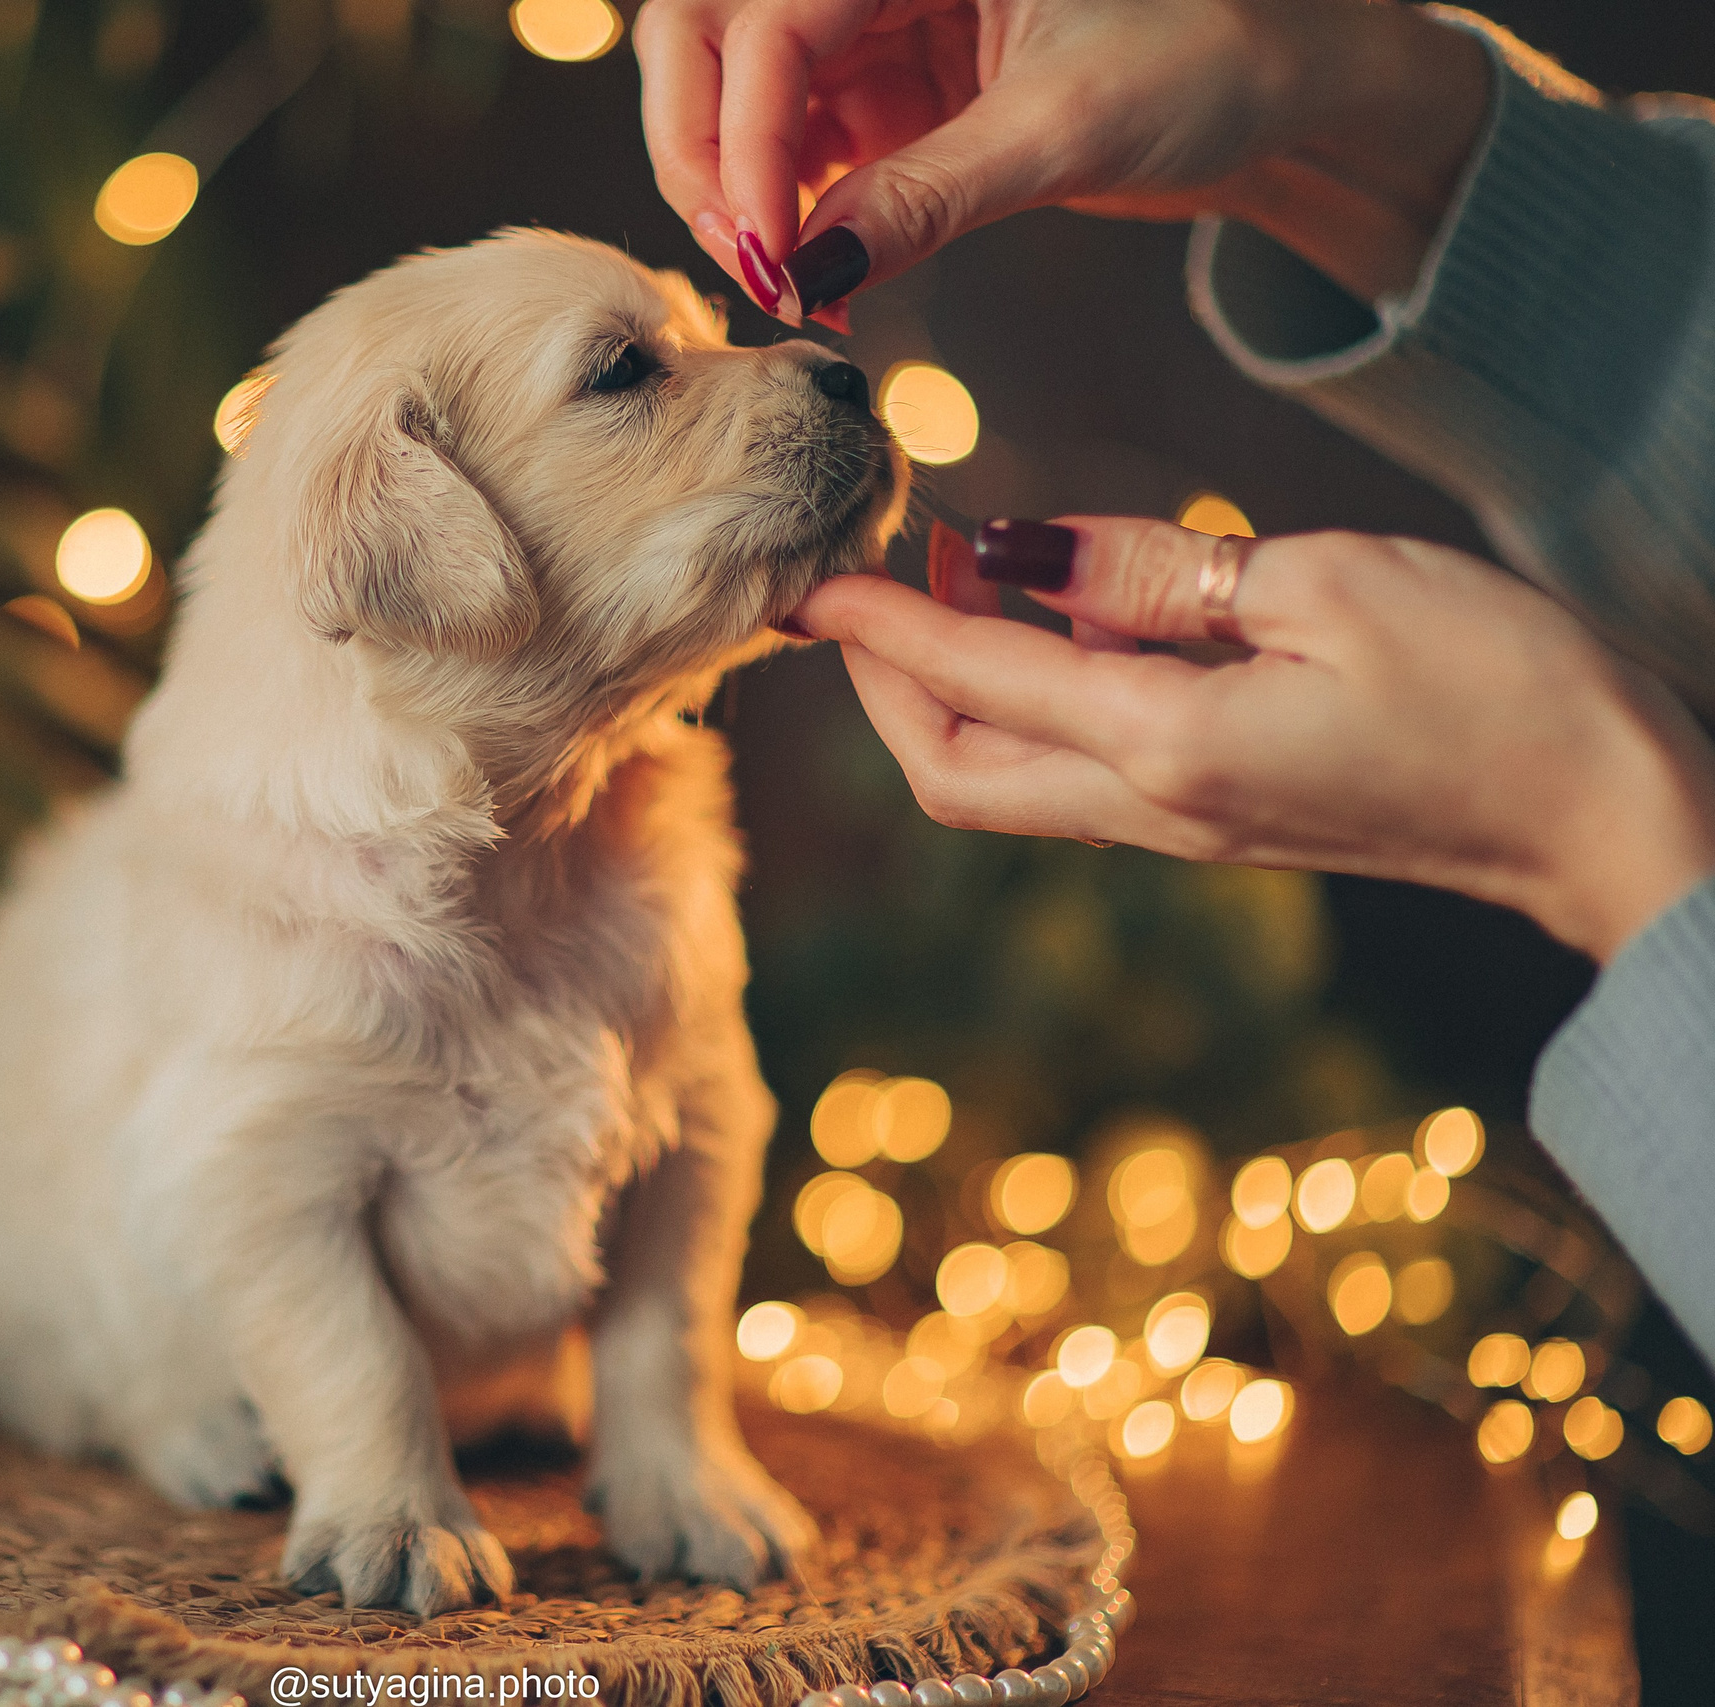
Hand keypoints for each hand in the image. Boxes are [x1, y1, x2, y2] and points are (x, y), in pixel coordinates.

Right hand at [636, 0, 1491, 321]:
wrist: (1276, 87)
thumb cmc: (1208, 59)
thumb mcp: (1065, 130)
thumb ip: (926, 199)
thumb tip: (809, 272)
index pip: (766, 24)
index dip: (742, 142)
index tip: (767, 256)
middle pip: (705, 34)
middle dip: (702, 151)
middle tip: (750, 263)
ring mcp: (867, 22)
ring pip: (729, 92)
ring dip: (732, 189)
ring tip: (789, 279)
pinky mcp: (878, 86)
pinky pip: (783, 142)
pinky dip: (779, 208)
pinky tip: (815, 267)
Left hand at [792, 520, 1714, 963]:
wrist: (1607, 817)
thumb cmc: (1501, 688)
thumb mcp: (1326, 584)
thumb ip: (1156, 572)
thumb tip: (1024, 550)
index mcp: (1168, 748)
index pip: (969, 682)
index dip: (875, 626)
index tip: (806, 578)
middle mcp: (1151, 812)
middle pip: (950, 768)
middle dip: (883, 681)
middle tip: (861, 582)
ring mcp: (1179, 831)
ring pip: (1005, 777)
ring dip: (951, 689)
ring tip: (949, 577)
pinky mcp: (1214, 821)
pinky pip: (1077, 772)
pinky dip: (1030, 702)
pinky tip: (1057, 620)